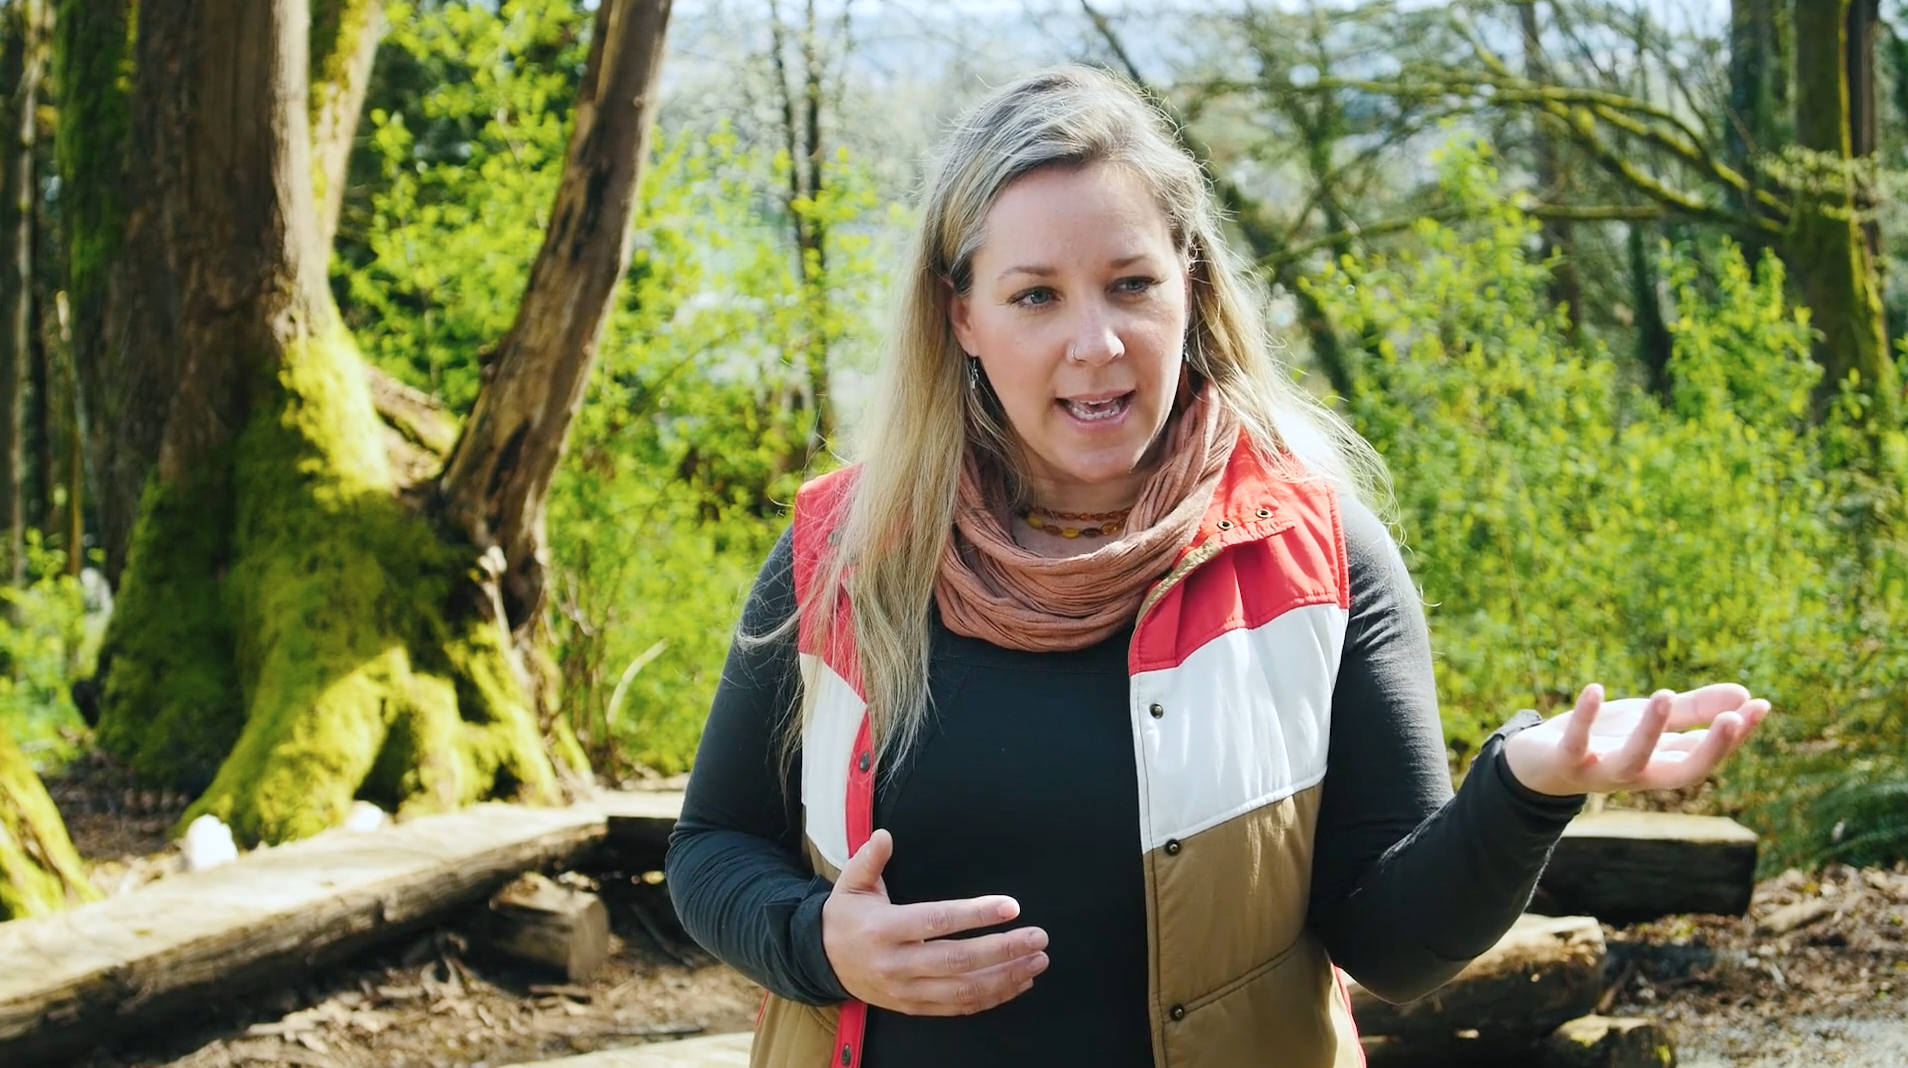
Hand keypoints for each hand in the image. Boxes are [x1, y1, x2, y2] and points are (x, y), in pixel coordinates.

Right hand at [821, 828, 1048, 1015]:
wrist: (821, 961)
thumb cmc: (846, 917)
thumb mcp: (850, 884)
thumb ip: (869, 859)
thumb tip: (885, 836)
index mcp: (883, 929)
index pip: (937, 922)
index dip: (976, 914)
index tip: (1012, 906)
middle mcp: (896, 964)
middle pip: (958, 961)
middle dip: (1003, 950)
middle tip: (1038, 937)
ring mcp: (905, 990)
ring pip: (963, 990)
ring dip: (1006, 977)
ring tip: (1037, 961)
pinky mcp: (913, 1007)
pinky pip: (959, 1007)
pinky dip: (992, 997)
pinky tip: (1018, 983)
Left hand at [1501, 683, 1770, 796]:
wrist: (1538, 761)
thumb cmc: (1603, 740)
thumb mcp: (1649, 721)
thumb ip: (1694, 711)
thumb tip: (1746, 696)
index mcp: (1662, 764)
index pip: (1708, 755)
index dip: (1736, 736)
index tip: (1762, 706)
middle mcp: (1637, 774)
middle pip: (1683, 771)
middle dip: (1710, 747)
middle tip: (1734, 717)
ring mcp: (1601, 771)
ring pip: (1631, 761)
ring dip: (1650, 731)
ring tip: (1665, 694)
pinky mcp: (1566, 761)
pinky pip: (1576, 743)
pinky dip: (1583, 717)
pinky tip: (1594, 688)